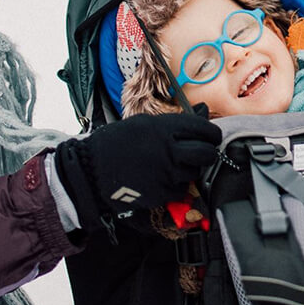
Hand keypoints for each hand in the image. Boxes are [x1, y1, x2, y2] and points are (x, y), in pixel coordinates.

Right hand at [54, 112, 220, 238]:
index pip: (204, 129)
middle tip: (202, 153)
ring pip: (195, 173)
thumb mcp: (145, 123)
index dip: (212, 134)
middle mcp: (168, 149)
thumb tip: (203, 111)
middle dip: (208, 153)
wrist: (91, 169)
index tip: (211, 137)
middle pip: (207, 153)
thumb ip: (175, 121)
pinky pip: (181, 190)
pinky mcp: (160, 193)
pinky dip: (177, 186)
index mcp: (165, 127)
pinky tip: (164, 179)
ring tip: (175, 166)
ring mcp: (165, 172)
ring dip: (190, 170)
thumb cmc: (117, 143)